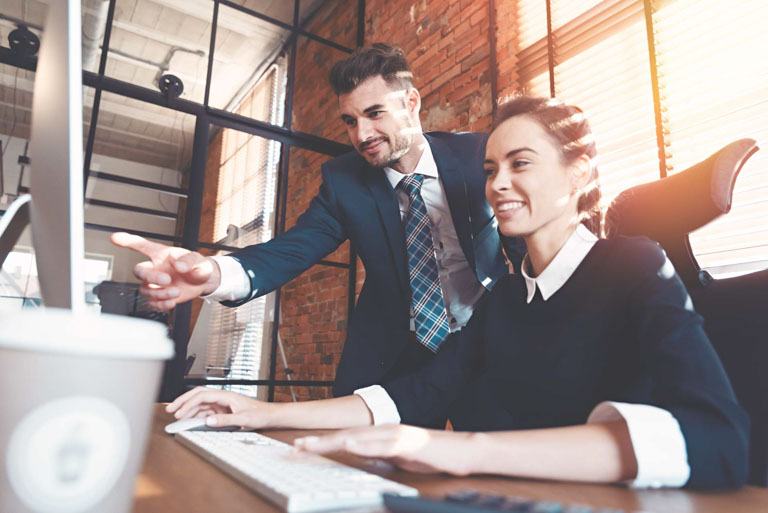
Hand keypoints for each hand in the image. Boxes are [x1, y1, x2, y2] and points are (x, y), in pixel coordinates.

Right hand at [110, 232, 221, 309]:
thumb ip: (189, 261)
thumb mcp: (198, 260)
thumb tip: (179, 265)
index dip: (127, 241)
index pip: (142, 246)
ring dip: (159, 293)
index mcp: (161, 255)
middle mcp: (155, 268)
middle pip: (139, 271)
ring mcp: (156, 284)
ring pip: (145, 290)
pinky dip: (160, 304)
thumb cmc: (197, 266)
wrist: (203, 282)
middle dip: (151, 277)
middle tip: (167, 280)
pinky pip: (152, 303)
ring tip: (176, 291)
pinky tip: (171, 302)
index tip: (114, 237)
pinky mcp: (160, 296)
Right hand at [166, 387, 275, 428]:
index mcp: (227, 395)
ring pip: (200, 404)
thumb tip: (208, 421)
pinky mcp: (223, 411)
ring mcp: (222, 404)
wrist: (271, 416)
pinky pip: (206, 411)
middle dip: (183, 401)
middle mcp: (223, 398)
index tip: (179, 412)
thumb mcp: (244, 419)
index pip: (202, 395)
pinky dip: (196, 415)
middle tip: (170, 409)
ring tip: (176, 417)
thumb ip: (225, 421)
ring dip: (188, 409)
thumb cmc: (261, 414)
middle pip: (198, 396)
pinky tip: (190, 421)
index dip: (188, 403)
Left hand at [295, 425, 476, 475]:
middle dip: (318, 442)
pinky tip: (348, 444)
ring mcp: (395, 434)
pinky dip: (363, 445)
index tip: (302, 447)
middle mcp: (384, 430)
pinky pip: (381, 445)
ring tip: (312, 446)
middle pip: (346, 435)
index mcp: (381, 434)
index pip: (346, 438)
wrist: (460, 450)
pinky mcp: (406, 443)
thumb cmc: (431, 455)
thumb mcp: (398, 458)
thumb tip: (359, 459)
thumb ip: (378, 456)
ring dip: (332, 442)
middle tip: (296, 446)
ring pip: (358, 437)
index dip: (322, 442)